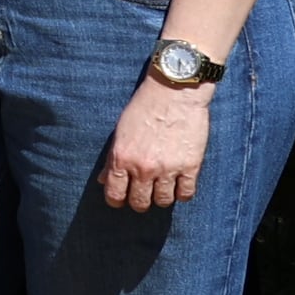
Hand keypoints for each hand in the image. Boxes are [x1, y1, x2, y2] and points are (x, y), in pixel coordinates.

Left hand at [98, 74, 212, 212]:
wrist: (174, 92)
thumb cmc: (144, 107)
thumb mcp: (121, 131)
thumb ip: (112, 158)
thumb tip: (103, 181)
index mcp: (122, 158)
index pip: (115, 194)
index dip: (117, 200)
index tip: (121, 200)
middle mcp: (143, 167)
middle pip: (140, 202)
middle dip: (139, 202)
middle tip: (143, 195)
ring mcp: (168, 169)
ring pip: (163, 201)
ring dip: (161, 197)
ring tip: (162, 188)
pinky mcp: (190, 166)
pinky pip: (186, 194)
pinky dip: (182, 194)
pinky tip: (180, 186)